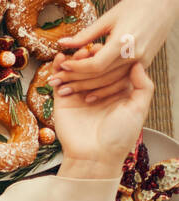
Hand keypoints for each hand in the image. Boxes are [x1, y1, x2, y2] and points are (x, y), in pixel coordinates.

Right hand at [52, 58, 152, 179]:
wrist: (94, 156)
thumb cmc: (119, 136)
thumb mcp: (139, 110)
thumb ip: (143, 86)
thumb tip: (137, 63)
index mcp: (117, 92)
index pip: (112, 67)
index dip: (109, 55)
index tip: (108, 44)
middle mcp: (98, 91)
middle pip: (92, 66)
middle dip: (89, 55)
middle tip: (90, 48)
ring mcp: (79, 94)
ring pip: (75, 70)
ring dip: (74, 59)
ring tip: (76, 53)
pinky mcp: (62, 100)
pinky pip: (58, 80)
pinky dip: (57, 68)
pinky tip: (60, 59)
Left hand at [53, 0, 171, 97]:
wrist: (164, 3)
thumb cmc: (135, 6)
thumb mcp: (107, 18)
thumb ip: (85, 35)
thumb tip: (61, 43)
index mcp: (123, 43)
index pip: (95, 65)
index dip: (76, 68)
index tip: (62, 66)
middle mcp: (134, 55)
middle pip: (101, 76)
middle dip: (76, 81)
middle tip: (56, 82)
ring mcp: (142, 62)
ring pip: (112, 81)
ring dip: (88, 87)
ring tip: (68, 88)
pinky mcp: (145, 64)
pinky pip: (122, 79)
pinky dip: (105, 86)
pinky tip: (90, 90)